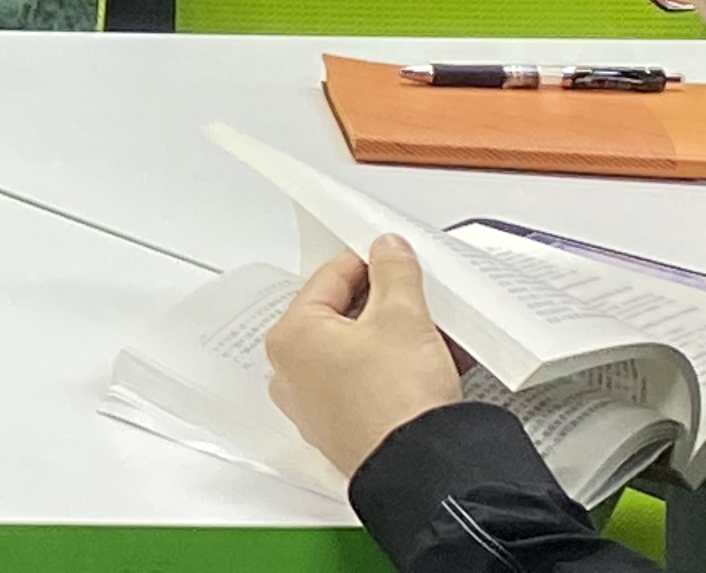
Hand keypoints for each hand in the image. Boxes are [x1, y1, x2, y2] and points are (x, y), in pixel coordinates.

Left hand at [262, 241, 470, 476]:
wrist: (423, 470)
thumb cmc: (398, 402)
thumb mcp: (404, 316)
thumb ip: (394, 272)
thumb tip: (387, 251)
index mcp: (290, 336)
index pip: (329, 279)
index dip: (367, 263)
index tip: (391, 257)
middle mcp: (291, 373)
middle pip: (341, 318)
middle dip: (385, 306)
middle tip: (415, 296)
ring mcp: (315, 406)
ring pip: (357, 353)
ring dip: (396, 339)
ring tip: (431, 332)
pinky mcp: (343, 432)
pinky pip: (367, 385)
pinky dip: (396, 371)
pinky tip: (429, 366)